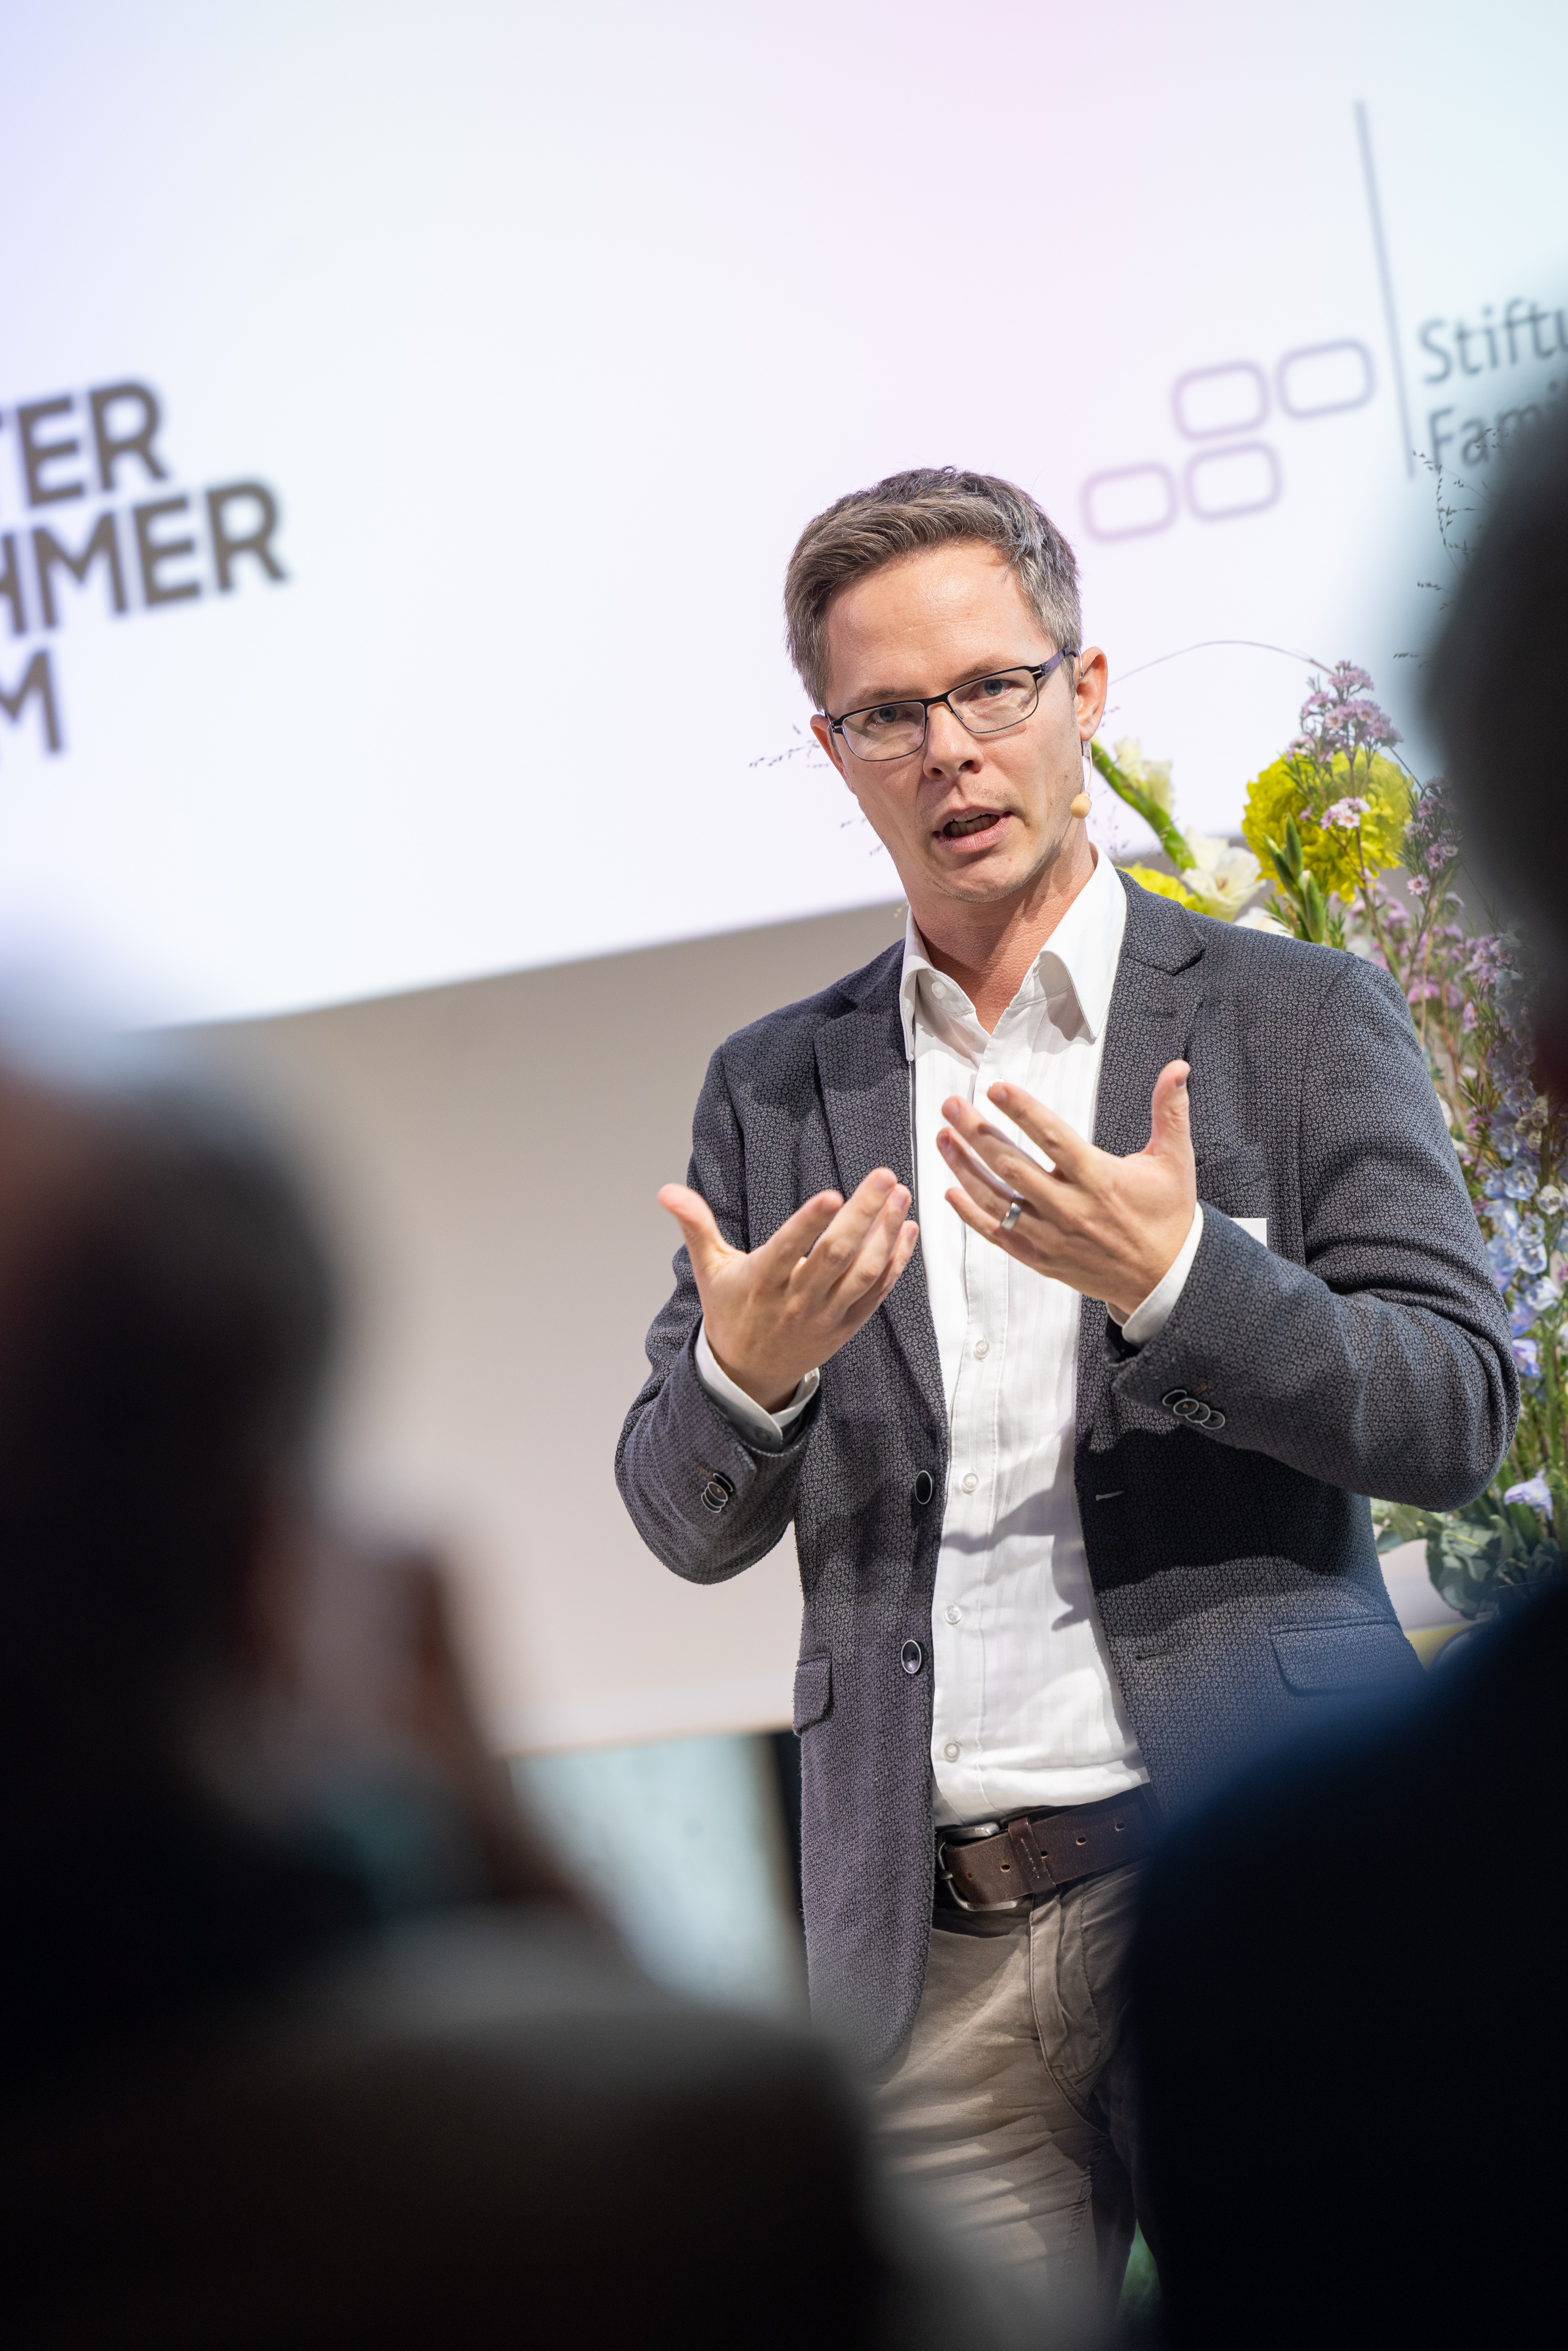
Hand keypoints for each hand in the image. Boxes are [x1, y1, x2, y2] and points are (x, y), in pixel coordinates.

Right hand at [658, 1170, 918, 1411]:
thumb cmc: (732, 1312)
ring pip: (864, 1273)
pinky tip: (905, 1229)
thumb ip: (695, 1226)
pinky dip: (895, 1261)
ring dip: (885, 1233)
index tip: (832, 1194)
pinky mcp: (847, 1325)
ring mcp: (826, 1315)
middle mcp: (797, 1300)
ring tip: (900, 1195)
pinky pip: (878, 1291)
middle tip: (885, 1176)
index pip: (787, 1250)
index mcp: (762, 1283)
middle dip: (863, 1214)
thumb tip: (667, 1191)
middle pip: (836, 1255)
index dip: (809, 1223)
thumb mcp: (709, 1270)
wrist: (749, 1374)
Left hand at [936, 1061, 1195, 1321]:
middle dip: (976, 1132)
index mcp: (1100, 1179)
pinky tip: (950, 1192)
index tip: (995, 1088)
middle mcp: (1071, 1208)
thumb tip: (1178, 1068)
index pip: (1053, 1139)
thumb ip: (1170, 1112)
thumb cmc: (1168, 1215)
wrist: (1165, 1279)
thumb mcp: (1175, 1161)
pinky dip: (971, 1216)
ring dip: (965, 1168)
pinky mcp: (1042, 1259)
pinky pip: (998, 1235)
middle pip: (1013, 1166)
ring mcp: (1052, 1236)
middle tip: (951, 1105)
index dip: (1023, 1112)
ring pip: (997, 1200)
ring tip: (943, 1137)